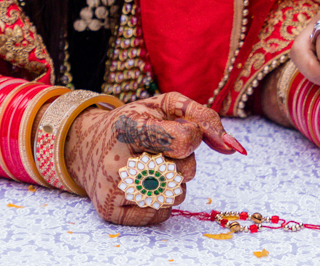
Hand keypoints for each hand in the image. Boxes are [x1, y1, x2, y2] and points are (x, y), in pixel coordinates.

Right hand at [65, 92, 244, 224]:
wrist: (86, 145)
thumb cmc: (134, 121)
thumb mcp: (164, 105)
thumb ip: (203, 117)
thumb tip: (234, 148)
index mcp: (130, 126)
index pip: (186, 140)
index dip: (192, 137)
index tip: (179, 132)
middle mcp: (117, 160)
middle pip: (185, 171)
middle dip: (184, 160)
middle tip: (159, 150)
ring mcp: (112, 189)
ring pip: (176, 194)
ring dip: (175, 181)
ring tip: (151, 165)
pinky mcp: (111, 212)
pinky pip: (161, 213)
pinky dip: (162, 200)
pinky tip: (144, 184)